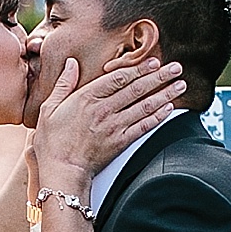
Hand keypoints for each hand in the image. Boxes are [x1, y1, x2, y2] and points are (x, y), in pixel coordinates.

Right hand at [31, 51, 183, 193]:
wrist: (61, 170)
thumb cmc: (52, 140)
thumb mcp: (50, 107)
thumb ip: (64, 84)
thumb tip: (72, 62)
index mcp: (87, 97)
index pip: (118, 78)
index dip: (138, 68)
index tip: (153, 62)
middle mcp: (104, 109)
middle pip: (137, 89)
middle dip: (159, 77)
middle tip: (175, 68)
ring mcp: (114, 126)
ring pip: (145, 106)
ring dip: (165, 94)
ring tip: (180, 85)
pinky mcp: (121, 142)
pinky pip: (144, 126)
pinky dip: (158, 116)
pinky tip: (169, 108)